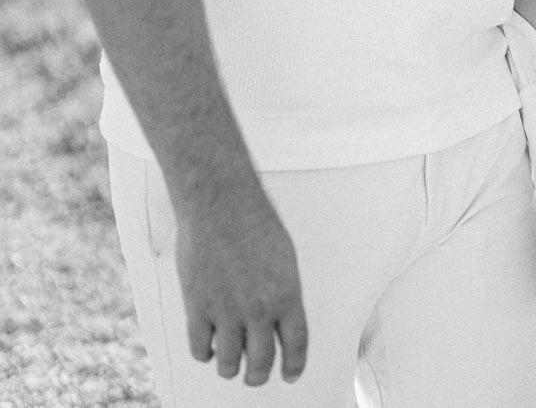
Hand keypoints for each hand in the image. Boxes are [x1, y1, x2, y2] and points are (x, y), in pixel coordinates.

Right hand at [175, 188, 307, 386]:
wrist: (219, 202)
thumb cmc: (252, 220)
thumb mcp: (283, 256)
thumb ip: (281, 292)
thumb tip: (277, 321)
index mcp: (286, 295)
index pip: (295, 347)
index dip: (293, 366)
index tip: (289, 374)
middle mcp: (258, 310)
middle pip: (260, 365)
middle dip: (258, 375)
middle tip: (255, 374)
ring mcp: (226, 312)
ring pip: (229, 365)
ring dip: (230, 367)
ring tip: (230, 361)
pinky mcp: (198, 307)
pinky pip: (200, 349)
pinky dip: (204, 353)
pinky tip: (208, 345)